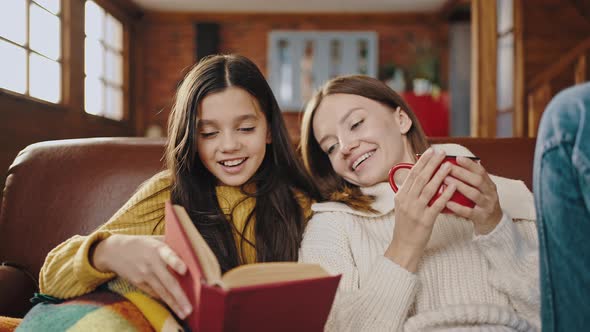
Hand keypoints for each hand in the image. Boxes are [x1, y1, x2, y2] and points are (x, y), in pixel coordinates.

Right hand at [92, 234, 191, 318]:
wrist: (114, 251)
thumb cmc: (142, 244)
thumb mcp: (155, 240)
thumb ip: (171, 246)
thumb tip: (191, 254)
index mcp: (158, 249)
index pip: (168, 255)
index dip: (176, 263)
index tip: (185, 270)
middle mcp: (151, 263)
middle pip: (167, 281)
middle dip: (179, 296)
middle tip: (189, 308)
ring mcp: (144, 275)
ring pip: (162, 291)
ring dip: (173, 304)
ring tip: (184, 313)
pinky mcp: (138, 283)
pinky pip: (154, 293)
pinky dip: (164, 300)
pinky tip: (174, 307)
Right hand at [385, 148, 456, 271]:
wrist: (404, 245)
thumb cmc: (406, 226)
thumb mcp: (402, 206)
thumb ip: (408, 191)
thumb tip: (415, 175)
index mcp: (401, 195)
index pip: (412, 174)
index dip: (422, 161)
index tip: (431, 151)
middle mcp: (406, 201)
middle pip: (421, 178)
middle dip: (432, 163)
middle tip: (442, 152)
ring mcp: (415, 210)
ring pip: (429, 188)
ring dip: (440, 175)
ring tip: (449, 165)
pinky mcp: (425, 220)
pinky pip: (437, 204)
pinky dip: (446, 193)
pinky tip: (453, 185)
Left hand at [443, 156, 502, 234]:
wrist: (493, 224)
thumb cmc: (482, 204)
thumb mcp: (481, 190)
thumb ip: (471, 180)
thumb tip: (455, 164)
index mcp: (489, 185)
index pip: (480, 171)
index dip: (469, 164)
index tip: (457, 158)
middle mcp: (490, 193)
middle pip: (477, 180)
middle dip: (462, 172)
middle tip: (447, 167)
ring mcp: (487, 206)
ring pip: (474, 194)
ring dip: (459, 186)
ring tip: (445, 180)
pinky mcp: (481, 217)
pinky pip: (469, 212)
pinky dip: (458, 207)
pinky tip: (447, 202)